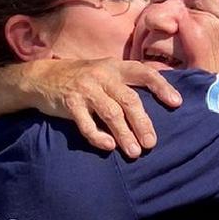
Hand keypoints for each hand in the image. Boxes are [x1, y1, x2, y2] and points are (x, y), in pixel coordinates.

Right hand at [23, 58, 182, 158]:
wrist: (41, 77)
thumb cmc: (81, 78)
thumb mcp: (103, 72)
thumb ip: (125, 84)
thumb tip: (154, 105)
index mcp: (115, 67)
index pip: (144, 73)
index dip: (162, 87)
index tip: (176, 103)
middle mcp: (102, 75)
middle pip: (129, 100)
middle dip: (143, 123)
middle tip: (151, 143)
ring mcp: (85, 89)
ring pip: (111, 113)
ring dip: (124, 134)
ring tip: (134, 152)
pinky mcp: (69, 103)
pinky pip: (86, 124)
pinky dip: (98, 136)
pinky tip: (108, 146)